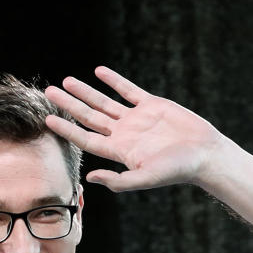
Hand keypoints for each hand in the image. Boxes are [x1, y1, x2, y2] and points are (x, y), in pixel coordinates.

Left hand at [44, 67, 223, 190]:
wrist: (204, 154)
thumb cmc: (176, 171)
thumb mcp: (145, 178)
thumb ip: (118, 181)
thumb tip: (89, 177)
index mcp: (119, 151)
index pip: (85, 138)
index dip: (66, 129)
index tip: (48, 118)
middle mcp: (124, 134)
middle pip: (89, 117)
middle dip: (69, 104)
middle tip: (49, 91)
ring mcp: (137, 119)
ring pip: (104, 102)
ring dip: (86, 92)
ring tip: (67, 81)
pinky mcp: (152, 105)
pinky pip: (128, 90)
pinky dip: (114, 81)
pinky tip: (99, 72)